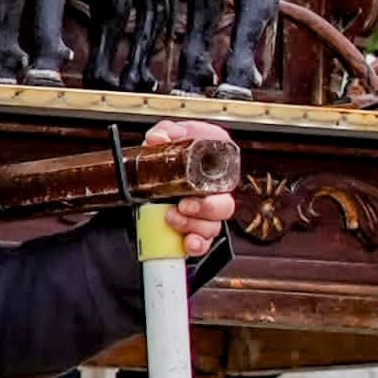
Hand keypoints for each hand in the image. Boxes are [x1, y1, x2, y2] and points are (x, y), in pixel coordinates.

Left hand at [134, 115, 237, 258]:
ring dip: (194, 226)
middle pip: (225, 206)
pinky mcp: (194, 231)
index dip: (216, 178)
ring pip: (213, 227)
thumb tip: (159, 138)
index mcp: (213, 167)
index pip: (227, 173)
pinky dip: (197, 245)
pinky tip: (187, 244)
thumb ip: (164, 132)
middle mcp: (213, 192)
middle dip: (205, 209)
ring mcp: (204, 214)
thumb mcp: (166, 136)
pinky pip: (203, 244)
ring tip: (171, 218)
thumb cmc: (169, 154)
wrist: (150, 174)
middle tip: (183, 205)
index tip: (195, 184)